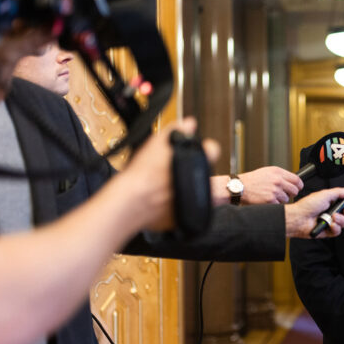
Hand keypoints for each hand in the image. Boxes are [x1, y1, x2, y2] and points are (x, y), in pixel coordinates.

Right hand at [122, 117, 218, 232]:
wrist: (130, 200)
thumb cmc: (142, 173)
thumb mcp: (157, 143)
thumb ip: (177, 130)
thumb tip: (189, 123)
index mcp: (198, 164)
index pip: (212, 150)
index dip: (203, 148)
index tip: (195, 149)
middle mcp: (200, 185)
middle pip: (200, 172)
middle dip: (188, 170)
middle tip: (169, 169)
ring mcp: (194, 204)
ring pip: (192, 192)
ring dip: (182, 188)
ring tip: (161, 185)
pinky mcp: (183, 220)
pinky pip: (181, 210)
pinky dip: (173, 206)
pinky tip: (159, 200)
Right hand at [212, 166, 302, 204]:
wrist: (240, 187)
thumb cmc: (252, 180)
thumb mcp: (267, 172)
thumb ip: (280, 175)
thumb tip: (292, 181)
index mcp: (278, 172)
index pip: (297, 179)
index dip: (298, 185)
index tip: (297, 188)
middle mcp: (278, 180)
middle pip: (295, 190)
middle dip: (291, 194)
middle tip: (284, 194)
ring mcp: (275, 191)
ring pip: (287, 199)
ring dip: (281, 199)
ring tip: (271, 196)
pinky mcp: (270, 200)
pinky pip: (279, 205)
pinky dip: (274, 204)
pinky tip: (267, 200)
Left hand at [284, 187, 343, 237]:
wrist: (298, 218)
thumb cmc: (307, 205)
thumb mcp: (324, 195)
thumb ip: (339, 192)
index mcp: (331, 202)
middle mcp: (331, 211)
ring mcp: (330, 221)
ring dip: (341, 220)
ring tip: (334, 217)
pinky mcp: (327, 231)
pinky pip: (337, 231)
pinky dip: (336, 228)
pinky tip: (331, 224)